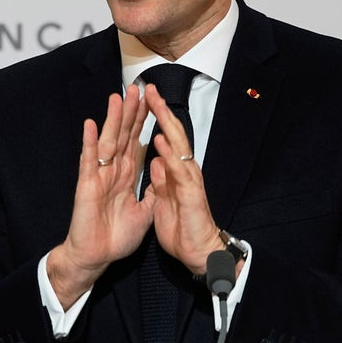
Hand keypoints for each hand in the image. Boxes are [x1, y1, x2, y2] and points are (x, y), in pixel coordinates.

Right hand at [48, 84, 150, 307]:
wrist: (96, 258)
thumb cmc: (116, 238)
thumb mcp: (145, 213)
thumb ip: (152, 193)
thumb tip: (162, 176)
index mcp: (127, 176)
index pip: (137, 142)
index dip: (144, 122)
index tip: (152, 102)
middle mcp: (113, 171)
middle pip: (124, 135)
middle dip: (131, 112)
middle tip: (138, 87)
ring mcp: (99, 175)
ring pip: (108, 141)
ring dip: (113, 119)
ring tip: (118, 96)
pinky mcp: (87, 185)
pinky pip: (89, 161)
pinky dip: (89, 142)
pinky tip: (90, 124)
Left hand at [144, 86, 223, 275]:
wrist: (198, 253)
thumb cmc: (183, 228)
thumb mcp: (165, 202)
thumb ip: (161, 181)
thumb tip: (155, 162)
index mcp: (176, 172)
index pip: (165, 138)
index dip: (154, 119)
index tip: (143, 99)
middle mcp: (184, 170)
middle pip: (172, 134)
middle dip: (160, 110)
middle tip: (148, 88)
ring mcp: (189, 180)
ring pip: (177, 144)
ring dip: (165, 123)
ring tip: (154, 102)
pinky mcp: (190, 194)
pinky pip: (177, 171)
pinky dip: (168, 154)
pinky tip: (159, 139)